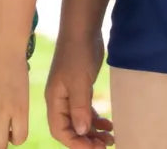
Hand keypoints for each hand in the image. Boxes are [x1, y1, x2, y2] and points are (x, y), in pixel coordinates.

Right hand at [45, 32, 113, 147]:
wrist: (83, 28)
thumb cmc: (77, 52)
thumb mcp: (79, 81)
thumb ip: (79, 108)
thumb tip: (80, 133)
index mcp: (55, 100)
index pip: (60, 131)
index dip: (76, 144)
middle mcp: (61, 99)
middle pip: (71, 129)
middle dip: (87, 141)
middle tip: (106, 146)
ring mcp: (71, 93)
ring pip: (80, 121)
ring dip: (94, 132)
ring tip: (111, 138)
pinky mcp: (81, 87)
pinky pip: (87, 110)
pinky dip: (97, 119)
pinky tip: (109, 123)